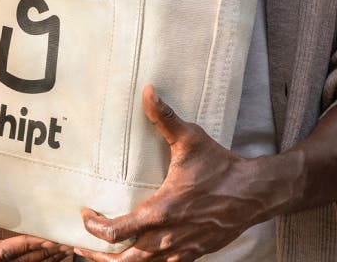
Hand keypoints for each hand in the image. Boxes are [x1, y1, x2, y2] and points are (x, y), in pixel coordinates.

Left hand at [74, 86, 284, 261]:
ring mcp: (180, 250)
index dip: (94, 226)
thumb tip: (148, 91)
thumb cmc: (220, 167)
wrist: (254, 193)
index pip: (115, 232)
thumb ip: (165, 117)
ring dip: (119, 261)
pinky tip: (138, 251)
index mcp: (160, 212)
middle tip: (82, 243)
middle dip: (98, 254)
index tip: (86, 213)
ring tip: (103, 252)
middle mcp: (167, 237)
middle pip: (123, 261)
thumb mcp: (191, 139)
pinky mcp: (192, 254)